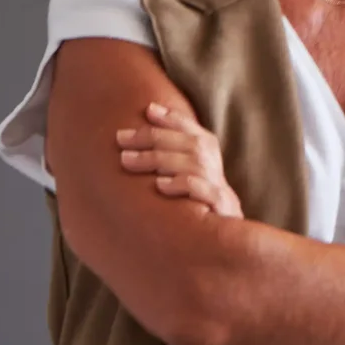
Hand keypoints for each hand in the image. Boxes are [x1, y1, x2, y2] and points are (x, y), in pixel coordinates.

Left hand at [115, 101, 242, 218]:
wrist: (223, 233)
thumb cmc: (194, 196)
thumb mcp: (184, 167)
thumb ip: (170, 143)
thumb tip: (148, 110)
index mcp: (207, 150)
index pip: (190, 128)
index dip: (170, 117)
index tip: (146, 110)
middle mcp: (214, 165)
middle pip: (190, 143)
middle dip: (153, 137)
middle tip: (121, 139)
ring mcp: (219, 186)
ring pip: (194, 164)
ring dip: (159, 159)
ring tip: (127, 160)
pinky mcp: (221, 208)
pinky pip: (208, 192)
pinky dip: (184, 185)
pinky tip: (159, 185)